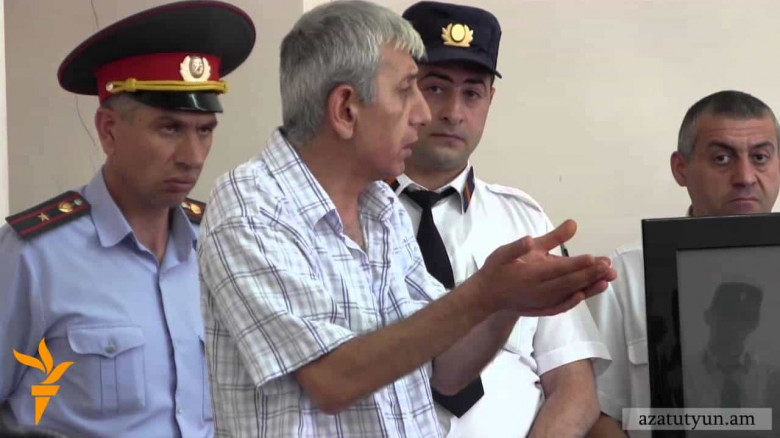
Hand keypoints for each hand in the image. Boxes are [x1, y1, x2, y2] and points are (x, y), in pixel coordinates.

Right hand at [474, 220, 614, 315]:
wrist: (486, 296)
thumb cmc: (496, 270)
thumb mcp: (505, 252)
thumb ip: (520, 245)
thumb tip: (530, 238)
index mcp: (530, 274)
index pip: (558, 269)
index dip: (577, 264)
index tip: (595, 258)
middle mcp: (538, 290)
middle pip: (568, 283)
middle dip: (590, 274)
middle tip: (608, 266)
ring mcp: (542, 301)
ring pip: (568, 295)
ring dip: (588, 288)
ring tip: (607, 280)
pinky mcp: (542, 308)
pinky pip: (561, 306)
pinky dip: (574, 301)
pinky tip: (585, 295)